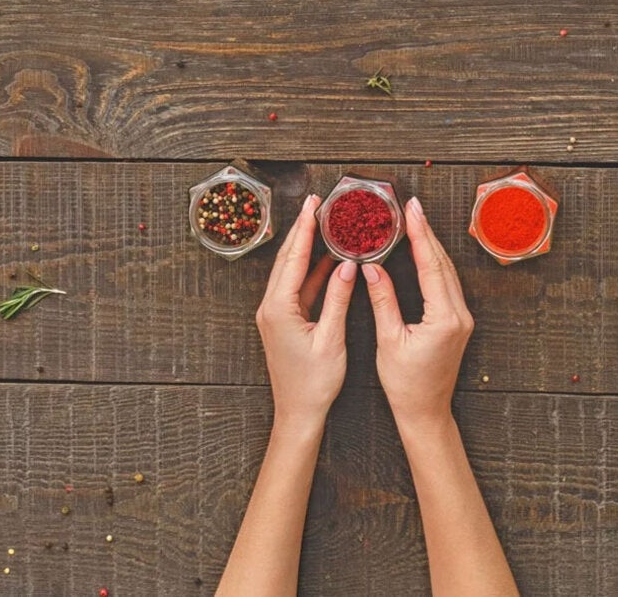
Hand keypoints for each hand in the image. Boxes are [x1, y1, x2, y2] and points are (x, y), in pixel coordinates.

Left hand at [255, 195, 357, 428]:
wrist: (298, 413)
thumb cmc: (314, 383)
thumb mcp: (331, 338)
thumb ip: (338, 299)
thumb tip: (346, 266)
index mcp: (279, 309)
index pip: (294, 258)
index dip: (305, 229)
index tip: (314, 205)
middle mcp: (270, 307)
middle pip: (287, 259)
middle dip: (302, 230)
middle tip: (317, 204)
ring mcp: (274, 314)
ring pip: (290, 271)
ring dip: (305, 248)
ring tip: (322, 225)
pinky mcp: (282, 321)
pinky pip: (296, 288)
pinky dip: (310, 271)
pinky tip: (325, 260)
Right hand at [364, 197, 474, 429]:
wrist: (426, 412)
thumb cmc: (406, 385)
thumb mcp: (389, 341)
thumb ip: (383, 301)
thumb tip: (372, 269)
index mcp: (444, 318)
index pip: (431, 265)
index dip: (420, 235)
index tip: (412, 211)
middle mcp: (459, 315)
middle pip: (443, 263)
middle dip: (427, 232)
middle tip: (412, 207)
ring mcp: (462, 318)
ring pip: (448, 272)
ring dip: (431, 246)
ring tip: (415, 222)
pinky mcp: (458, 322)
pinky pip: (448, 284)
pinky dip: (434, 264)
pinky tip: (424, 252)